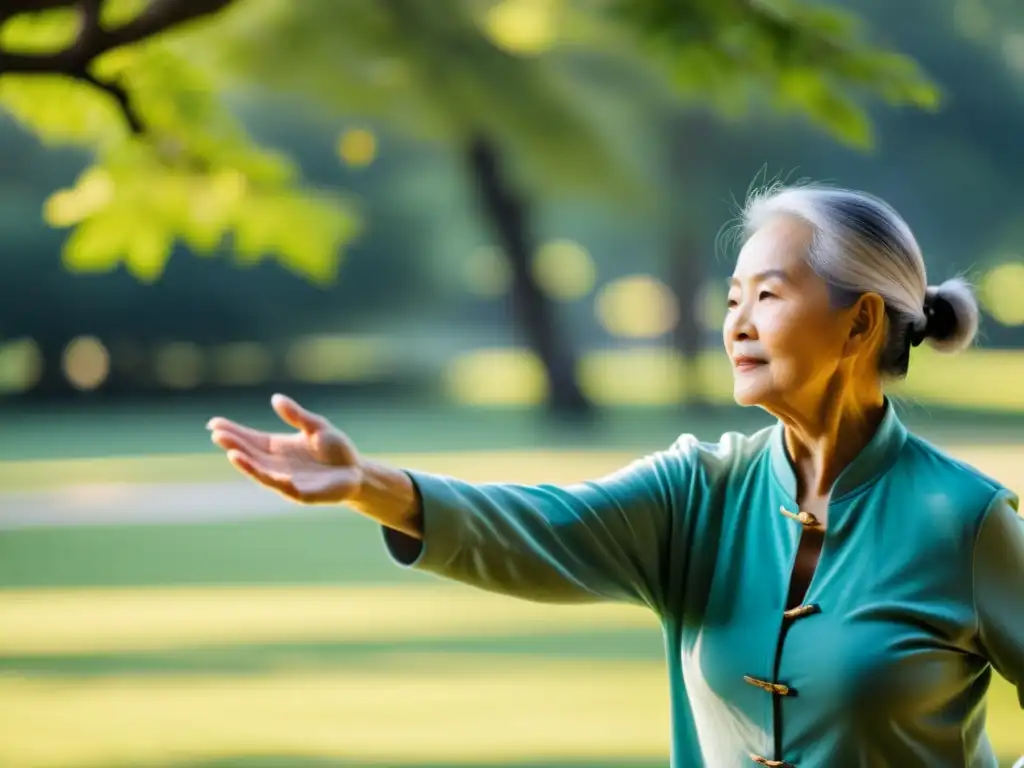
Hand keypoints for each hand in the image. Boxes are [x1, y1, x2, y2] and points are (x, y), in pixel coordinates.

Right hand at [207, 394, 362, 504]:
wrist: (357, 472)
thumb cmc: (336, 449)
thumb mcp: (317, 426)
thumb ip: (297, 415)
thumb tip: (275, 398)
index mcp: (278, 447)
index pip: (250, 439)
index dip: (233, 432)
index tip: (214, 424)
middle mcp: (277, 464)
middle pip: (250, 454)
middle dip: (234, 445)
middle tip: (217, 434)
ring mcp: (286, 480)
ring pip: (261, 472)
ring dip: (247, 464)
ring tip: (232, 453)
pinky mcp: (300, 493)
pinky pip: (284, 487)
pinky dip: (274, 480)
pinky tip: (265, 471)